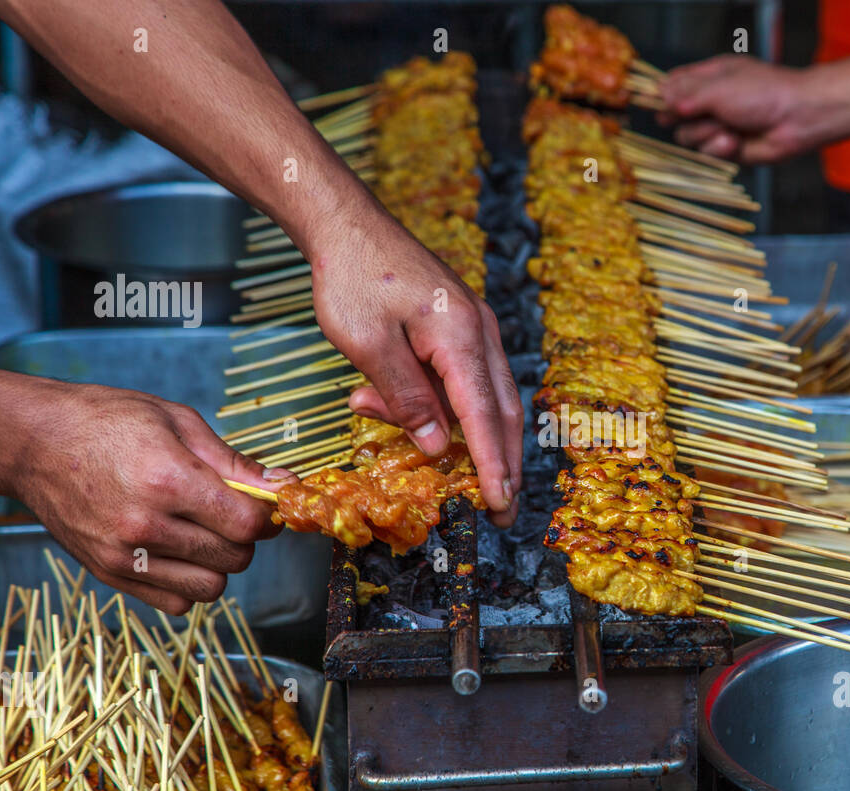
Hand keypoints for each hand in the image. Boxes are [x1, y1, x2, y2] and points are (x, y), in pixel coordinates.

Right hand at [13, 382, 285, 614]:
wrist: (33, 442)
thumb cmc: (107, 422)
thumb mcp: (177, 421)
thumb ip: (233, 460)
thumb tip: (283, 486)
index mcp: (168, 481)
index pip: (247, 525)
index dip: (266, 516)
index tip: (261, 504)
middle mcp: (145, 526)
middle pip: (235, 558)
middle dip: (244, 538)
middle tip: (229, 513)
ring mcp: (124, 556)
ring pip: (210, 587)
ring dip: (218, 564)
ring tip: (202, 533)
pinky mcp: (108, 574)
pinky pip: (175, 602)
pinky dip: (187, 583)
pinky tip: (177, 551)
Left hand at [306, 209, 523, 526]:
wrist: (346, 224)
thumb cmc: (352, 279)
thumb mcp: (370, 346)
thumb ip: (407, 399)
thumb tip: (438, 447)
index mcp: (463, 338)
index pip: (486, 417)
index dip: (494, 466)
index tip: (499, 505)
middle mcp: (481, 334)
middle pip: (503, 411)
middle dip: (502, 463)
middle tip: (499, 509)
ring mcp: (474, 329)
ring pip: (485, 398)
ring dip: (466, 437)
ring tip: (431, 463)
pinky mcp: (458, 328)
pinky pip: (463, 380)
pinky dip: (444, 408)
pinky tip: (396, 411)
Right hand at [658, 55, 849, 163]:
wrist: (797, 119)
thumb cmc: (761, 94)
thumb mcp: (718, 88)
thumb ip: (685, 94)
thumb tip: (658, 94)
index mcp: (709, 77)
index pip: (673, 84)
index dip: (661, 94)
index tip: (651, 103)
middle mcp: (711, 101)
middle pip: (675, 114)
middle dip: (683, 118)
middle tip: (692, 115)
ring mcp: (718, 125)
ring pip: (688, 138)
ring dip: (705, 135)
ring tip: (727, 129)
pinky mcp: (727, 149)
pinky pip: (708, 153)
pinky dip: (720, 148)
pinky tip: (736, 142)